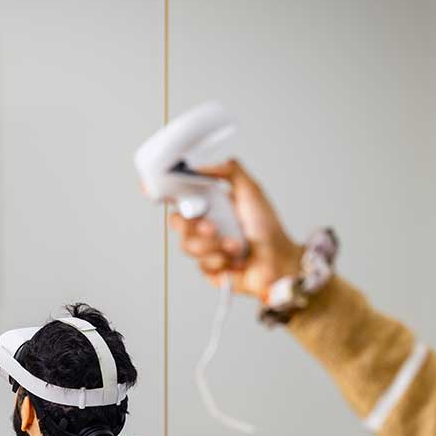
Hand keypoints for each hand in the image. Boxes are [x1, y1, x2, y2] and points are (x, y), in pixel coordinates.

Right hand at [168, 159, 302, 298]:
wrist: (279, 262)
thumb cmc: (269, 230)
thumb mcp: (252, 191)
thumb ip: (230, 171)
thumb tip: (204, 166)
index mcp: (211, 205)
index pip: (180, 198)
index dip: (166, 194)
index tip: (156, 191)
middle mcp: (205, 226)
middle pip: (178, 223)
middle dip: (195, 227)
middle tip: (213, 227)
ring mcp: (205, 248)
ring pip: (188, 246)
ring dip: (214, 246)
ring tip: (236, 246)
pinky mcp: (209, 269)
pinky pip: (201, 265)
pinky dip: (221, 262)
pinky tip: (236, 260)